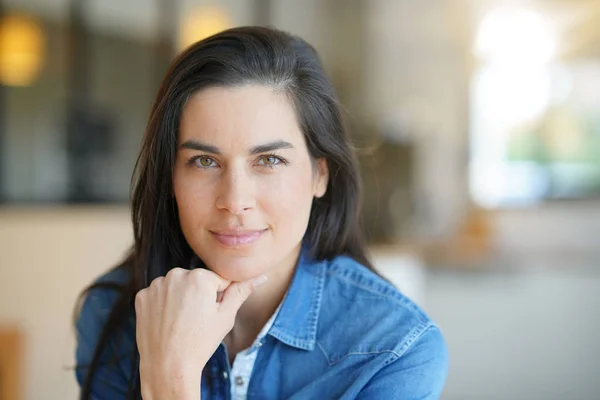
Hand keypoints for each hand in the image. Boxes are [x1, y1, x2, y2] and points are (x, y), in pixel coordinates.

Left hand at [134, 267, 266, 399]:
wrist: (168, 366)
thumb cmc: (200, 343)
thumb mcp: (226, 317)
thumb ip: (241, 291)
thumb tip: (261, 277)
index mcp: (200, 277)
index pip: (218, 280)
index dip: (219, 298)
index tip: (210, 315)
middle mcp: (175, 275)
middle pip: (196, 280)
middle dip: (199, 295)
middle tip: (197, 320)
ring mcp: (156, 285)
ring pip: (176, 286)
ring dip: (180, 298)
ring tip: (181, 322)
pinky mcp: (142, 296)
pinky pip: (158, 294)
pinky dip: (163, 305)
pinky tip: (167, 321)